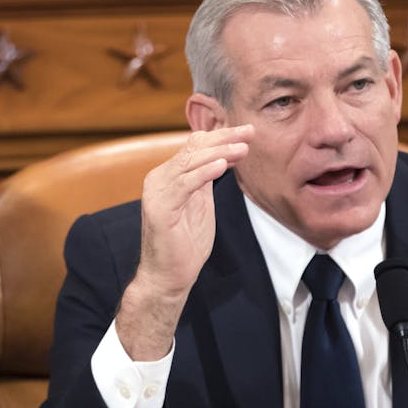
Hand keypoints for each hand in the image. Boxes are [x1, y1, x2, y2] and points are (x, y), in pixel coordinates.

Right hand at [116, 125, 253, 359]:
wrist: (169, 275)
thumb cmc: (186, 242)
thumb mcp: (201, 203)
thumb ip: (206, 179)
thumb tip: (223, 156)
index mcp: (170, 175)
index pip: (196, 146)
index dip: (222, 136)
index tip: (248, 131)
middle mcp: (160, 178)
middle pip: (194, 148)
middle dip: (224, 138)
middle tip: (250, 132)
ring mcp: (157, 191)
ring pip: (190, 162)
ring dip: (219, 153)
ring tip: (243, 148)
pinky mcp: (159, 208)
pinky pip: (184, 184)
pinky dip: (203, 172)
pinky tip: (222, 166)